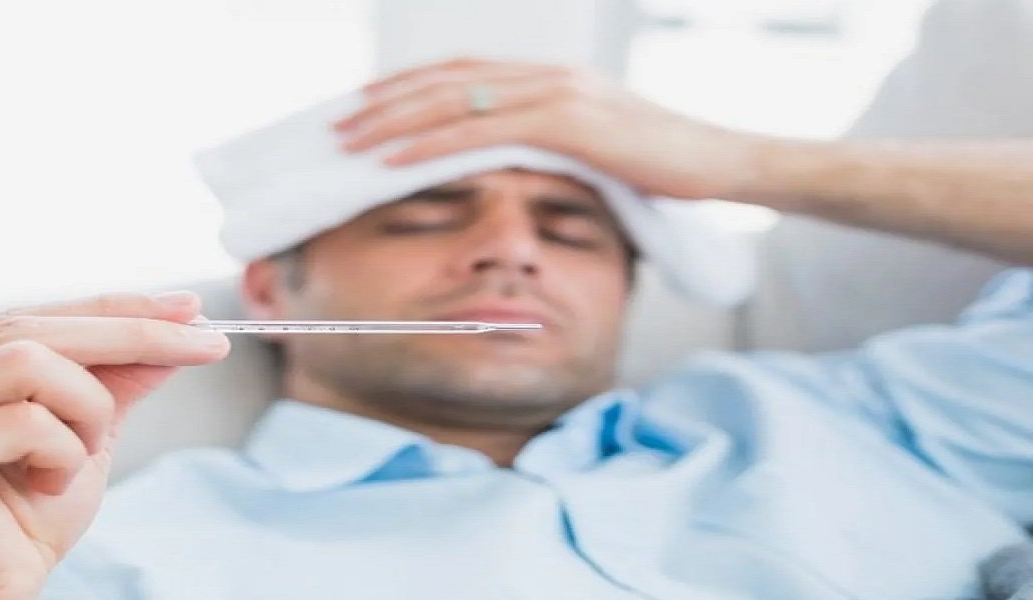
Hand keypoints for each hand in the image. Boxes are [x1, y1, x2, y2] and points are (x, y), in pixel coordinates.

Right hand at [0, 292, 229, 599]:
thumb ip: (113, 382)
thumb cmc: (10, 534)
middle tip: (204, 343)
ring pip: (28, 361)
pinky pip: (23, 420)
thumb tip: (176, 328)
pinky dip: (62, 451)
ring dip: (85, 408)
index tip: (188, 308)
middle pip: (27, 328)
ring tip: (82, 455)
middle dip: (131, 333)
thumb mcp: (79, 441)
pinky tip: (46, 487)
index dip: (112, 310)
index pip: (26, 318)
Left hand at [336, 58, 763, 199]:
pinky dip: (430, 145)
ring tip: (347, 142)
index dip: (409, 87)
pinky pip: (481, 133)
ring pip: (453, 101)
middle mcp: (546, 75)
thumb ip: (555, 145)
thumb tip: (514, 167)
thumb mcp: (601, 149)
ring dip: (393, 120)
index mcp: (551, 78)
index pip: (464, 74)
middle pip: (446, 81)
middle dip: (385, 101)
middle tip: (335, 123)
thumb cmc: (667, 166)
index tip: (366, 105)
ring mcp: (556, 93)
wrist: (725, 163)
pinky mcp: (567, 122)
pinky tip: (391, 160)